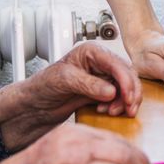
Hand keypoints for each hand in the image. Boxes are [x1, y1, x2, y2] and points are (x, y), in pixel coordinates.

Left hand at [0, 43, 140, 146]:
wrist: (34, 106)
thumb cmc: (43, 86)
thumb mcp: (64, 81)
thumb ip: (89, 84)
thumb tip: (112, 91)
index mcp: (91, 52)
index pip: (117, 64)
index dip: (126, 81)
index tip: (128, 97)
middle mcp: (99, 63)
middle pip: (127, 75)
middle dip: (130, 93)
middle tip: (128, 109)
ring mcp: (101, 78)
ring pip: (126, 88)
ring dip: (125, 101)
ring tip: (113, 112)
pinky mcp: (101, 92)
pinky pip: (119, 97)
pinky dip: (118, 106)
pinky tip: (106, 111)